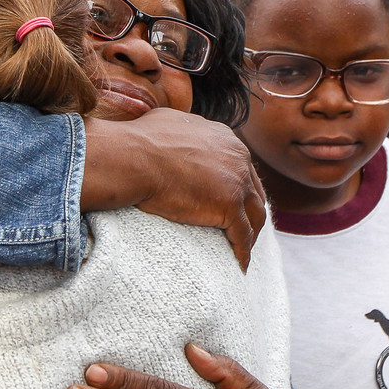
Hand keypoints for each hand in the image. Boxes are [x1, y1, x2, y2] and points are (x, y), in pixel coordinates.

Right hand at [81, 110, 265, 270]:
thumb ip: (183, 129)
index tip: (233, 202)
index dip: (239, 186)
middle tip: (244, 229)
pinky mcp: (229, 205)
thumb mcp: (169, 122)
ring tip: (243, 250)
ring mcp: (236, 181)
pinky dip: (243, 252)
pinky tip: (240, 265)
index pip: (241, 167)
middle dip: (251, 210)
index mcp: (225, 138)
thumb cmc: (139, 142)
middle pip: (254, 190)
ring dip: (252, 234)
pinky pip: (243, 235)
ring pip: (255, 214)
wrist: (133, 158)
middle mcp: (238, 156)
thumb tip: (175, 130)